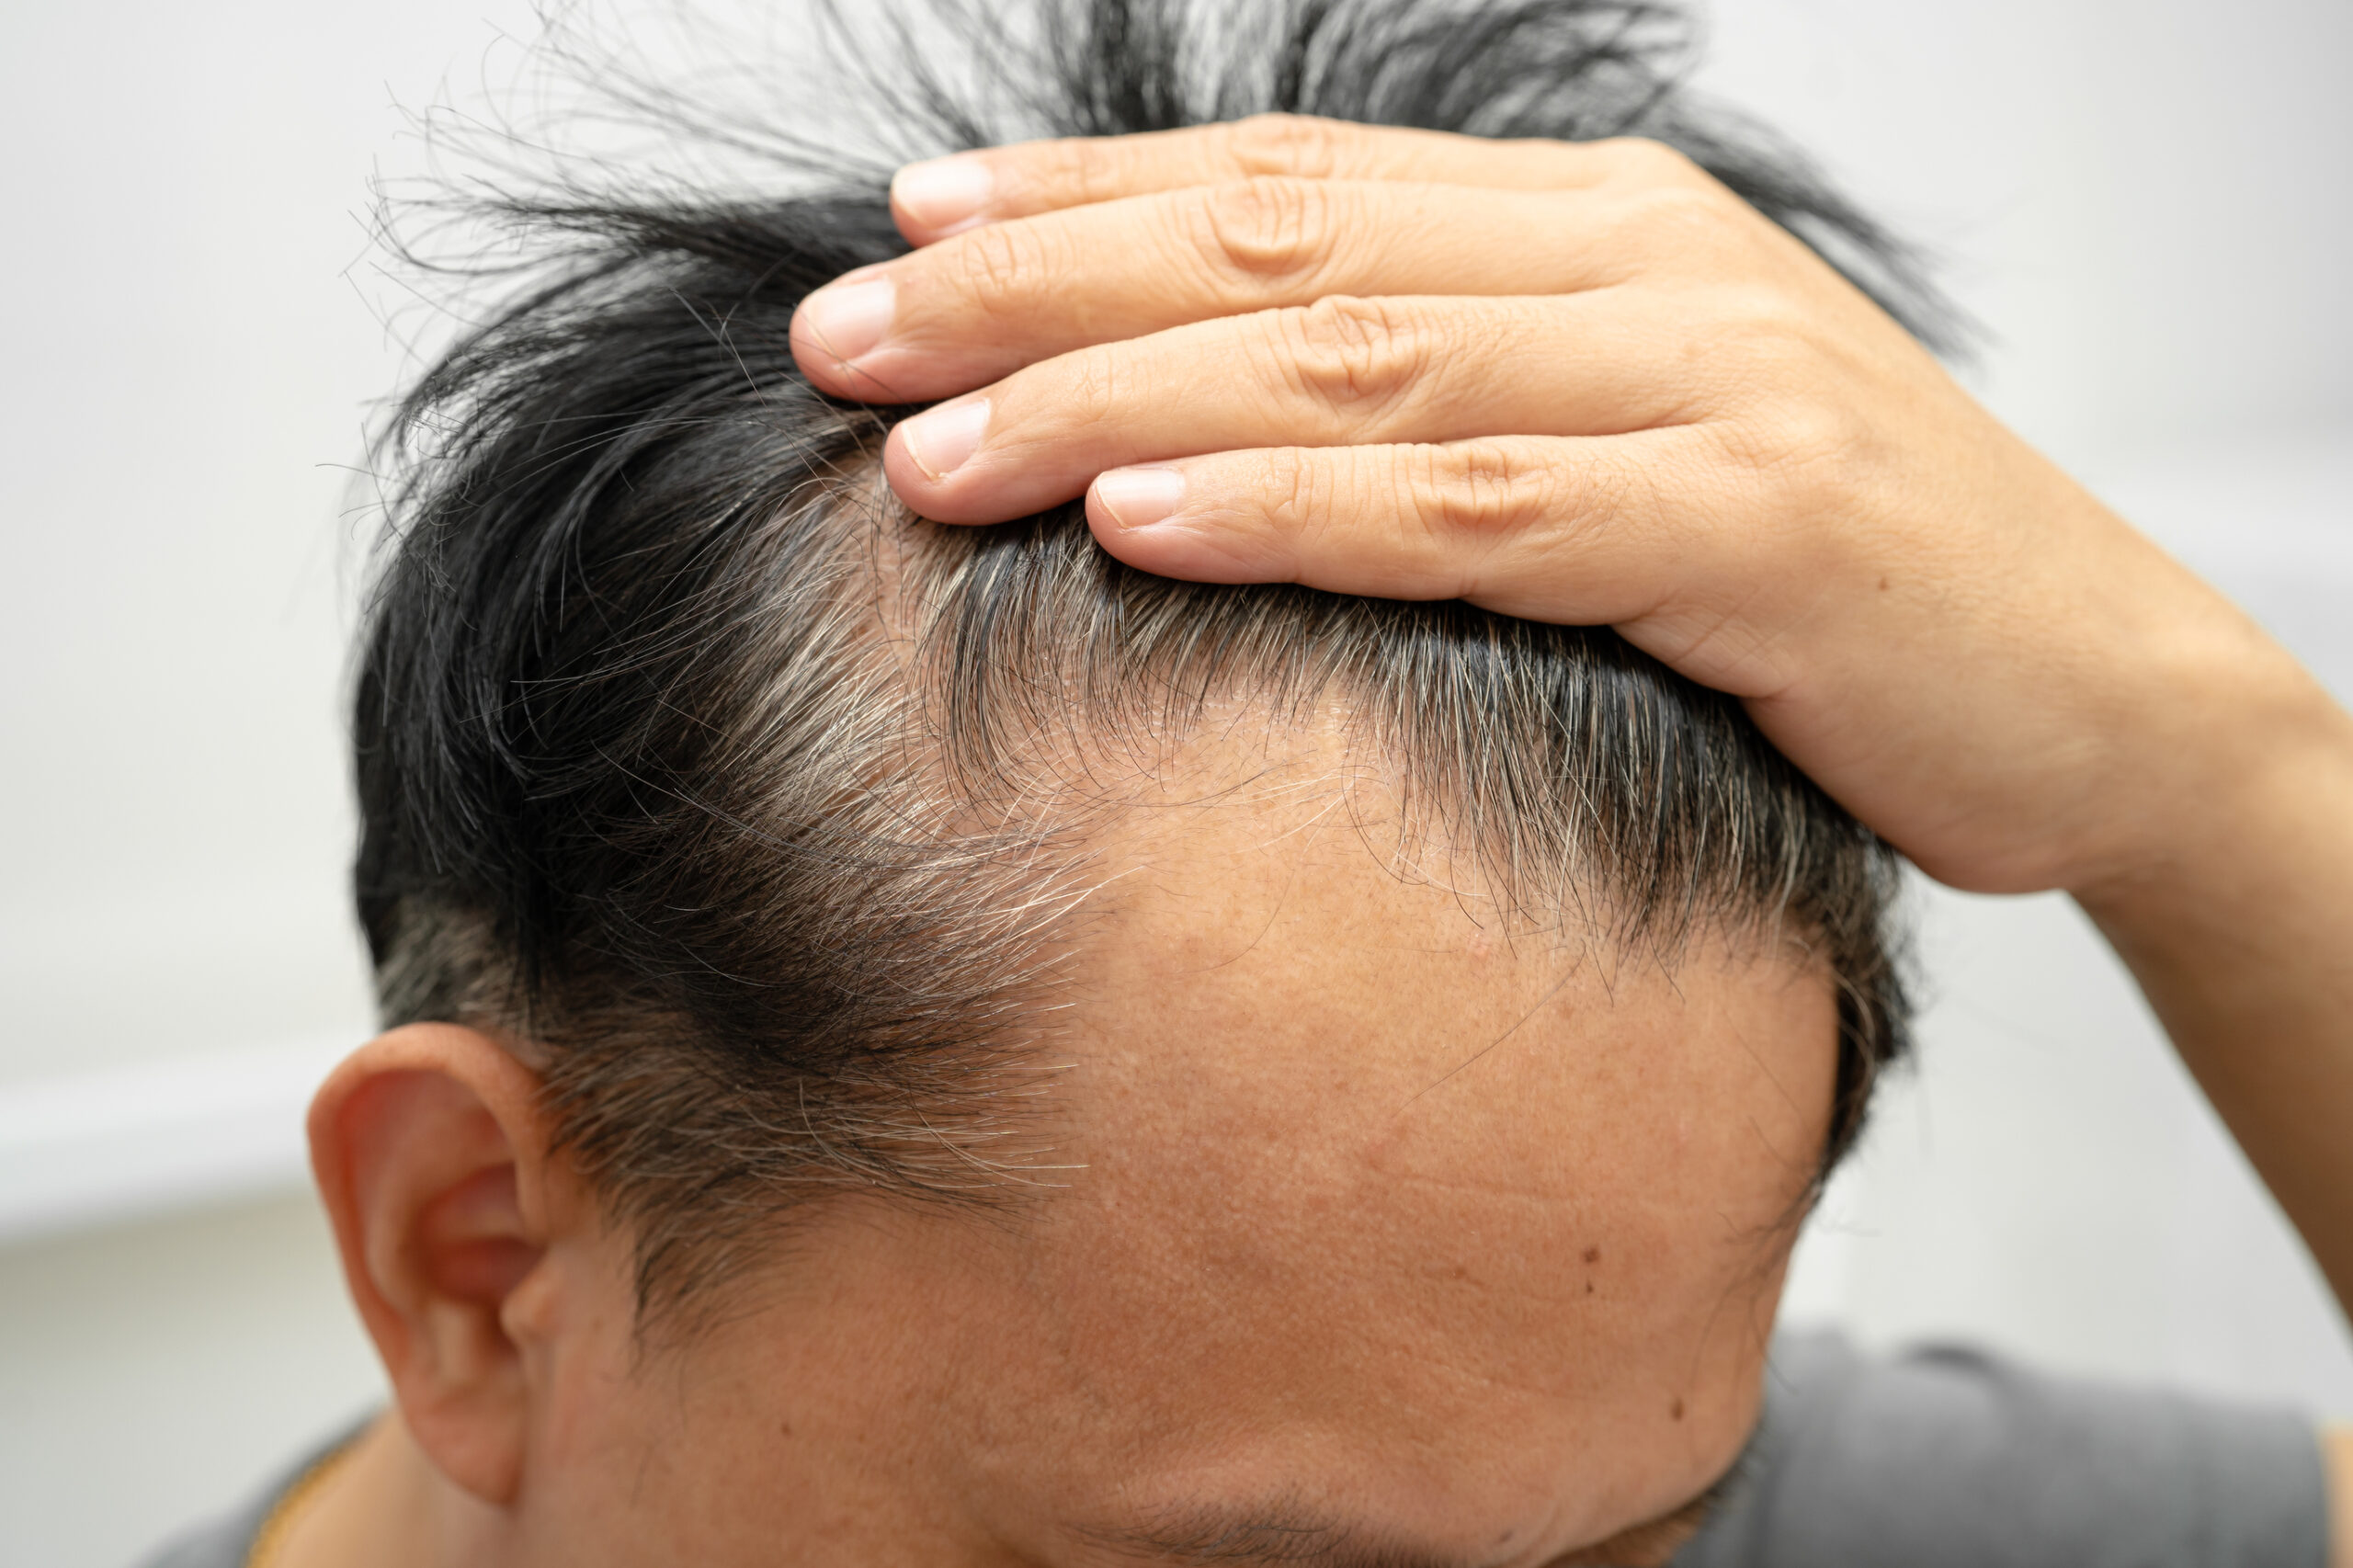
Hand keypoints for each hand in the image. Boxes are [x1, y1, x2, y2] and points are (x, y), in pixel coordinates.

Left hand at [785, 115, 2333, 899]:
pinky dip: (1294, 512)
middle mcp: (1639, 265)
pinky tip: (1137, 523)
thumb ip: (1455, 396)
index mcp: (1597, 223)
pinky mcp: (1752, 526)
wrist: (2098, 684)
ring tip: (934, 446)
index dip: (1082, 201)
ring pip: (1351, 365)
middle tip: (852, 339)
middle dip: (1041, 292)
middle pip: (1280, 254)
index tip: (908, 234)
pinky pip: (1476, 512)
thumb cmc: (1835, 579)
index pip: (1289, 185)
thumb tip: (1217, 418)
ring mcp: (1704, 380)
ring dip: (1118, 400)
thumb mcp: (1637, 440)